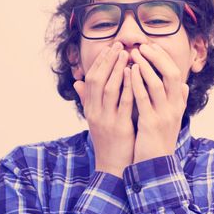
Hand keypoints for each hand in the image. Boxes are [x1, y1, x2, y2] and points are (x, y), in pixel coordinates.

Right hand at [73, 42, 134, 176]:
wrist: (113, 167)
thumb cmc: (108, 140)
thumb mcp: (95, 119)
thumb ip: (88, 100)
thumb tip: (77, 82)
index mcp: (90, 109)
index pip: (91, 79)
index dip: (100, 62)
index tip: (110, 47)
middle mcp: (95, 112)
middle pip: (98, 80)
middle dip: (108, 61)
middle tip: (119, 45)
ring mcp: (106, 119)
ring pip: (110, 89)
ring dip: (118, 69)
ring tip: (128, 54)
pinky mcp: (119, 127)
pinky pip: (124, 103)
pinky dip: (129, 87)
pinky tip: (135, 75)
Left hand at [129, 43, 189, 163]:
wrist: (156, 166)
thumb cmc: (160, 140)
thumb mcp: (172, 119)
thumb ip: (179, 102)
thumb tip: (184, 86)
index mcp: (178, 104)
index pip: (175, 74)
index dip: (164, 58)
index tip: (151, 46)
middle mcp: (174, 107)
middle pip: (171, 74)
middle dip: (157, 58)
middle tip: (142, 46)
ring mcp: (164, 115)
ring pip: (158, 84)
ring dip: (146, 66)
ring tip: (133, 54)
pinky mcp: (151, 123)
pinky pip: (143, 99)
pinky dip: (136, 83)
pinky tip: (129, 73)